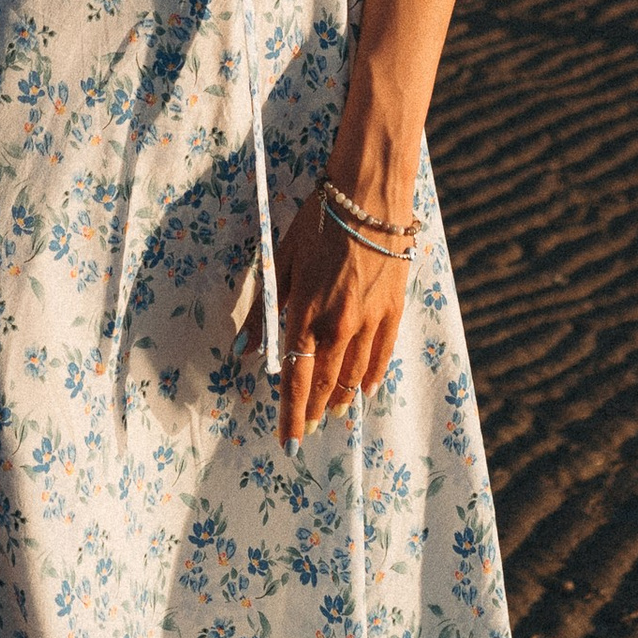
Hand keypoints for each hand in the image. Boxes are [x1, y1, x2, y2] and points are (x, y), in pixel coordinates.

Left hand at [270, 186, 408, 447]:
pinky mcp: (393, 310)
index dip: (291, 414)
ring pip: (355, 375)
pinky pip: (383, 356)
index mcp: (306, 313)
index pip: (296, 378)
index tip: (287, 441)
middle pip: (326, 383)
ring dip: (342, 400)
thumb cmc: (318, 221)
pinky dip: (372, 378)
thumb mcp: (281, 260)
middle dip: (315, 410)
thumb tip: (244, 350)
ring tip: (333, 414)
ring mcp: (370, 320)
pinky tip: (366, 391)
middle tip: (308, 429)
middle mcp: (339, 325)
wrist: (369, 195)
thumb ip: (264, 310)